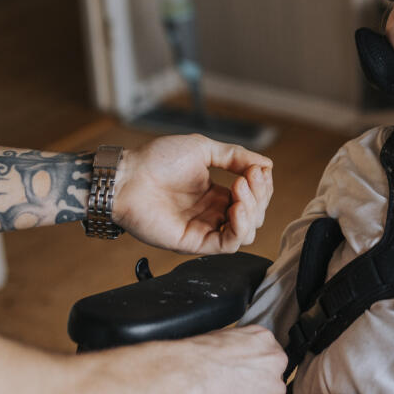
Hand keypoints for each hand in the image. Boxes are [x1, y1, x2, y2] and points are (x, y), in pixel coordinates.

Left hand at [111, 134, 272, 254]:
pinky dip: (240, 228)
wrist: (127, 176)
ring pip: (247, 232)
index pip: (253, 198)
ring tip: (240, 189)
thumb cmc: (156, 159)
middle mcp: (212, 213)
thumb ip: (235, 156)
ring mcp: (204, 228)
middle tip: (248, 177)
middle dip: (259, 195)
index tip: (257, 169)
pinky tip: (237, 208)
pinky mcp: (195, 242)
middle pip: (254, 215)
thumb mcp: (202, 149)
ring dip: (252, 210)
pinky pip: (229, 245)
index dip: (261, 185)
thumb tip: (267, 164)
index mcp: (215, 194)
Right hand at [171, 325, 287, 393]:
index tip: (242, 378)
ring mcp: (274, 391)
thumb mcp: (224, 338)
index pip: (268, 359)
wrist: (188, 379)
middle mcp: (276, 364)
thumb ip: (241, 349)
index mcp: (265, 341)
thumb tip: (237, 359)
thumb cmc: (198, 359)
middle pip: (271, 380)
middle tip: (233, 393)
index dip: (253, 371)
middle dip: (256, 388)